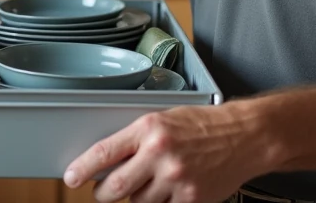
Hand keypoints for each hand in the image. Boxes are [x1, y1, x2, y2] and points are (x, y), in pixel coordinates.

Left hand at [63, 102, 271, 202]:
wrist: (244, 136)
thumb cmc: (203, 125)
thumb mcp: (164, 121)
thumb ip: (136, 140)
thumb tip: (107, 162)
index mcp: (149, 129)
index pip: (104, 153)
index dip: (82, 169)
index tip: (70, 177)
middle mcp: (159, 154)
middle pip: (114, 189)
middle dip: (104, 193)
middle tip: (105, 191)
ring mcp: (175, 180)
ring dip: (138, 198)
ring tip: (153, 183)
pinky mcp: (191, 200)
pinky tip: (170, 192)